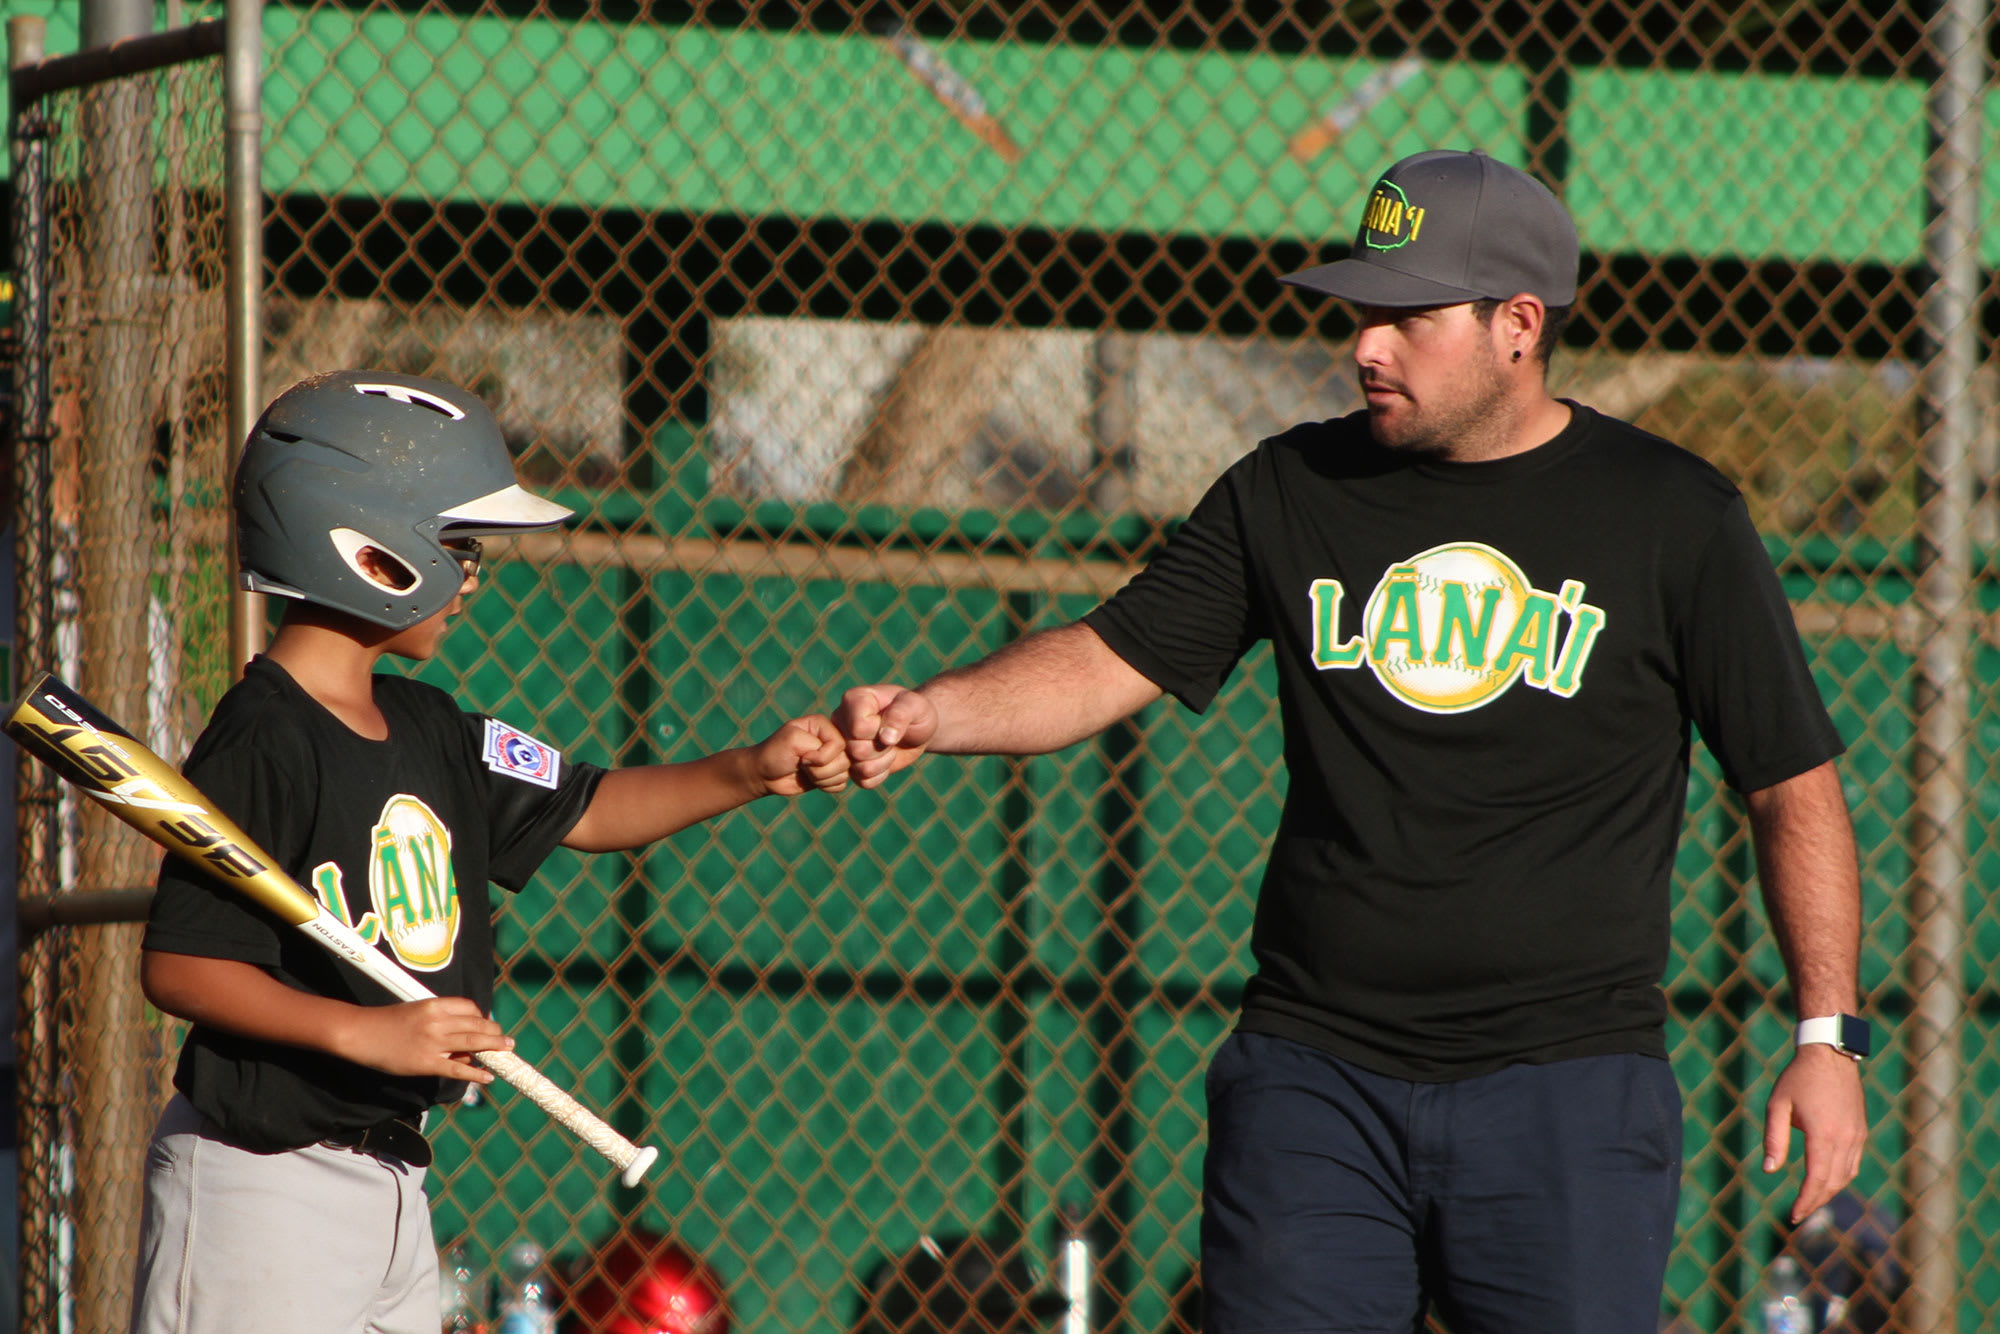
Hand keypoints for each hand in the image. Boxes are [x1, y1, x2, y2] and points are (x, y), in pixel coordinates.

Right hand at [332, 997, 509, 1082]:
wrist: (360, 1033)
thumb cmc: (386, 1022)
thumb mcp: (416, 1012)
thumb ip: (439, 1022)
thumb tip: (461, 1042)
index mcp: (435, 1005)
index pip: (470, 1008)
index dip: (482, 1017)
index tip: (487, 1024)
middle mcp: (438, 1021)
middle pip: (477, 1024)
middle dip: (495, 1033)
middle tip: (506, 1041)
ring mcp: (433, 1042)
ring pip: (473, 1043)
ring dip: (494, 1047)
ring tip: (506, 1051)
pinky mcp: (426, 1063)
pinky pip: (457, 1069)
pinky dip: (475, 1074)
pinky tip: (487, 1077)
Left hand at [752, 714, 849, 795]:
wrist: (764, 774)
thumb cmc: (774, 753)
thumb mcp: (792, 740)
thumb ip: (817, 745)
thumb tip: (836, 763)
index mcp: (823, 725)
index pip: (839, 743)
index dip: (822, 756)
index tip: (802, 757)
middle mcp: (830, 740)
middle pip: (845, 760)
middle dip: (821, 769)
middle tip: (803, 765)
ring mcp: (832, 758)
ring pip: (844, 773)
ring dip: (822, 778)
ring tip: (805, 772)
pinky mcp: (831, 774)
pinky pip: (841, 784)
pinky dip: (826, 787)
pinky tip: (812, 781)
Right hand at [834, 685, 937, 787]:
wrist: (917, 728)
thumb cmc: (915, 711)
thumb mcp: (915, 705)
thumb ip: (900, 715)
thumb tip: (886, 738)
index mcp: (853, 700)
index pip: (859, 728)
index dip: (880, 730)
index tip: (890, 720)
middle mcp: (840, 721)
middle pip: (856, 750)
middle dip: (883, 748)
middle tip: (892, 736)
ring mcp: (842, 744)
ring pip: (858, 768)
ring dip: (883, 762)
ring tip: (889, 746)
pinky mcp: (849, 765)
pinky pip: (863, 781)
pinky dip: (881, 774)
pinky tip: (885, 759)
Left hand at [1762, 1043, 1866, 1222]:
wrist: (1830, 1054)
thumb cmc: (1798, 1078)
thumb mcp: (1778, 1106)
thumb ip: (1775, 1138)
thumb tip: (1769, 1171)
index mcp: (1824, 1134)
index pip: (1817, 1179)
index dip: (1805, 1201)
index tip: (1793, 1216)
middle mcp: (1845, 1139)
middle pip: (1833, 1183)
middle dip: (1816, 1201)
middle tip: (1799, 1214)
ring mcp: (1857, 1135)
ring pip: (1846, 1176)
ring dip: (1829, 1192)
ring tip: (1810, 1200)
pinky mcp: (1861, 1130)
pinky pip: (1853, 1163)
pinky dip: (1840, 1177)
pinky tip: (1826, 1180)